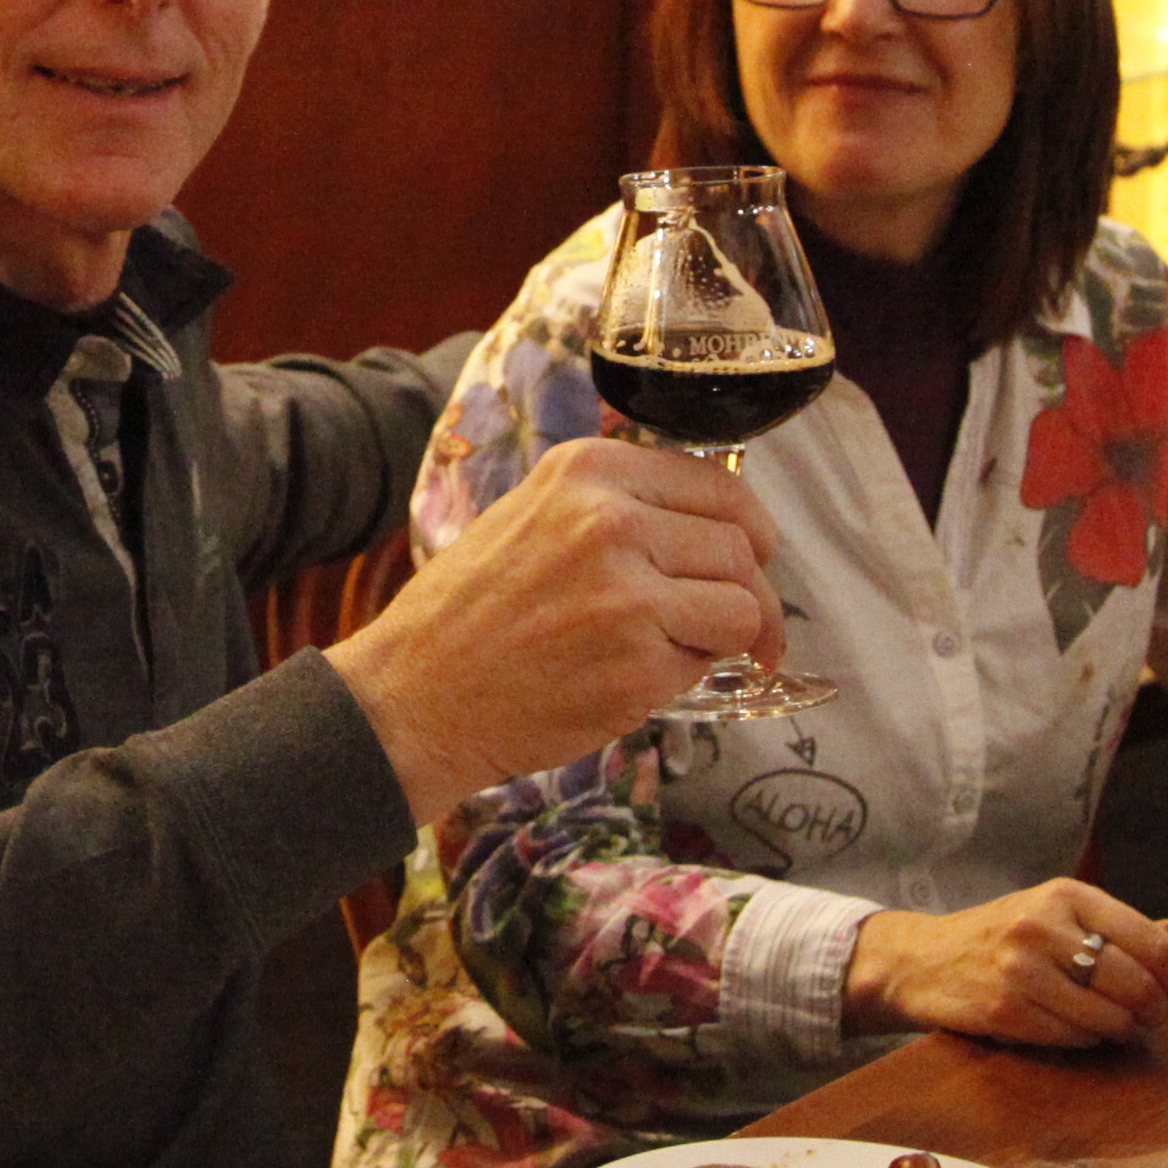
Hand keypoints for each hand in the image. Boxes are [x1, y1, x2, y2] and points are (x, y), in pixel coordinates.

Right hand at [330, 438, 784, 822]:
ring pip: (742, 609)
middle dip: (749, 593)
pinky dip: (685, 677)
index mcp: (588, 471)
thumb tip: (714, 525)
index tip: (753, 558)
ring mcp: (629, 596)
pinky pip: (706, 664)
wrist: (414, 696)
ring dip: (725, 637)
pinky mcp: (637, 666)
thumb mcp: (532, 514)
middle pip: (740, 549)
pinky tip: (632, 679)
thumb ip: (616, 505)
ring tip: (678, 651)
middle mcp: (613, 522)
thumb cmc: (469, 613)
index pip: (718, 486)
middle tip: (737, 625)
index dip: (748, 530)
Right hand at [841, 880, 1167, 1048]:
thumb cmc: (1003, 936)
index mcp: (1067, 895)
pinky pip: (1075, 1037)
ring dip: (1126, 1029)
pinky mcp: (1005, 1010)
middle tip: (1154, 1015)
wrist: (923, 960)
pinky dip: (1089, 1039)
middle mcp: (1043, 926)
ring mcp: (1020, 970)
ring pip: (1110, 1016)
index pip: (1152, 942)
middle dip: (1157, 1009)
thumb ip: (1136, 925)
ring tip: (1119, 1023)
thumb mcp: (1066, 915)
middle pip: (1137, 983)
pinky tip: (1080, 1028)